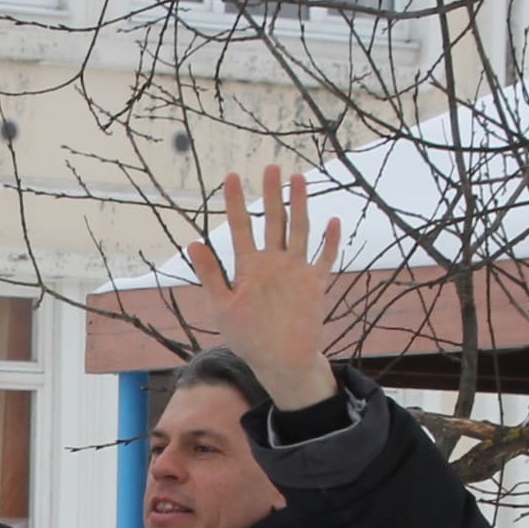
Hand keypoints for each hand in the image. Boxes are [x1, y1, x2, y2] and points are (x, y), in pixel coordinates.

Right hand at [184, 166, 341, 408]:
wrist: (286, 361)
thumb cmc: (249, 338)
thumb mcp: (222, 308)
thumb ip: (211, 273)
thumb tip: (194, 243)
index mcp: (250, 268)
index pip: (240, 227)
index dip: (235, 201)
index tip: (232, 176)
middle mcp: (276, 263)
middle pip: (273, 220)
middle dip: (271, 191)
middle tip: (271, 166)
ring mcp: (299, 271)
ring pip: (301, 229)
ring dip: (301, 202)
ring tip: (299, 178)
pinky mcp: (317, 283)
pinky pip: (326, 256)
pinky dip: (331, 239)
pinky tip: (333, 220)